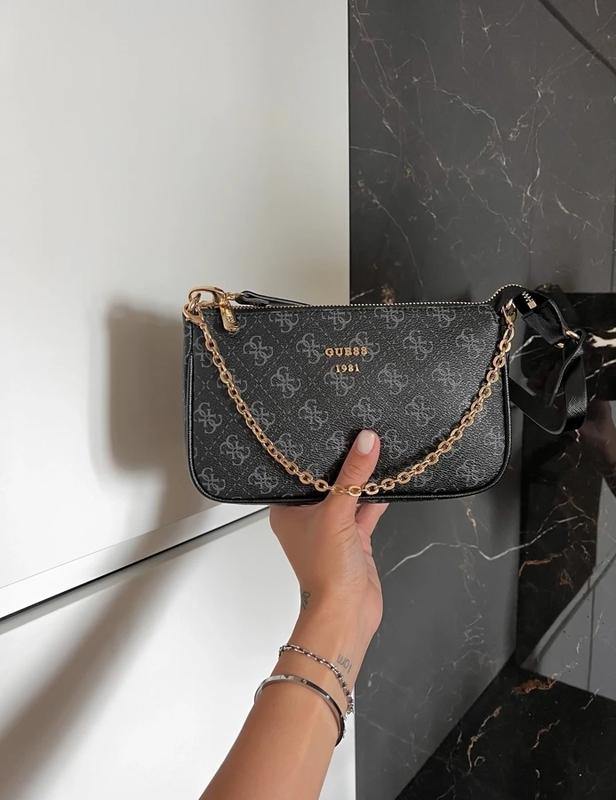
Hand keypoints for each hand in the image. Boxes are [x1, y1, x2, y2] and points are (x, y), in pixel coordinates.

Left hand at [269, 429, 388, 650]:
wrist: (346, 612)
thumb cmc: (326, 568)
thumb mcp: (337, 513)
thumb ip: (353, 476)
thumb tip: (366, 440)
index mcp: (288, 511)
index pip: (300, 474)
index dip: (315, 453)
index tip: (331, 429)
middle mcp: (307, 518)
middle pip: (327, 483)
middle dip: (344, 464)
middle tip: (359, 432)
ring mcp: (332, 529)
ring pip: (349, 496)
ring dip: (363, 480)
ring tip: (378, 449)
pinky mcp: (354, 539)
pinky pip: (365, 511)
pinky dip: (376, 498)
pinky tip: (389, 479)